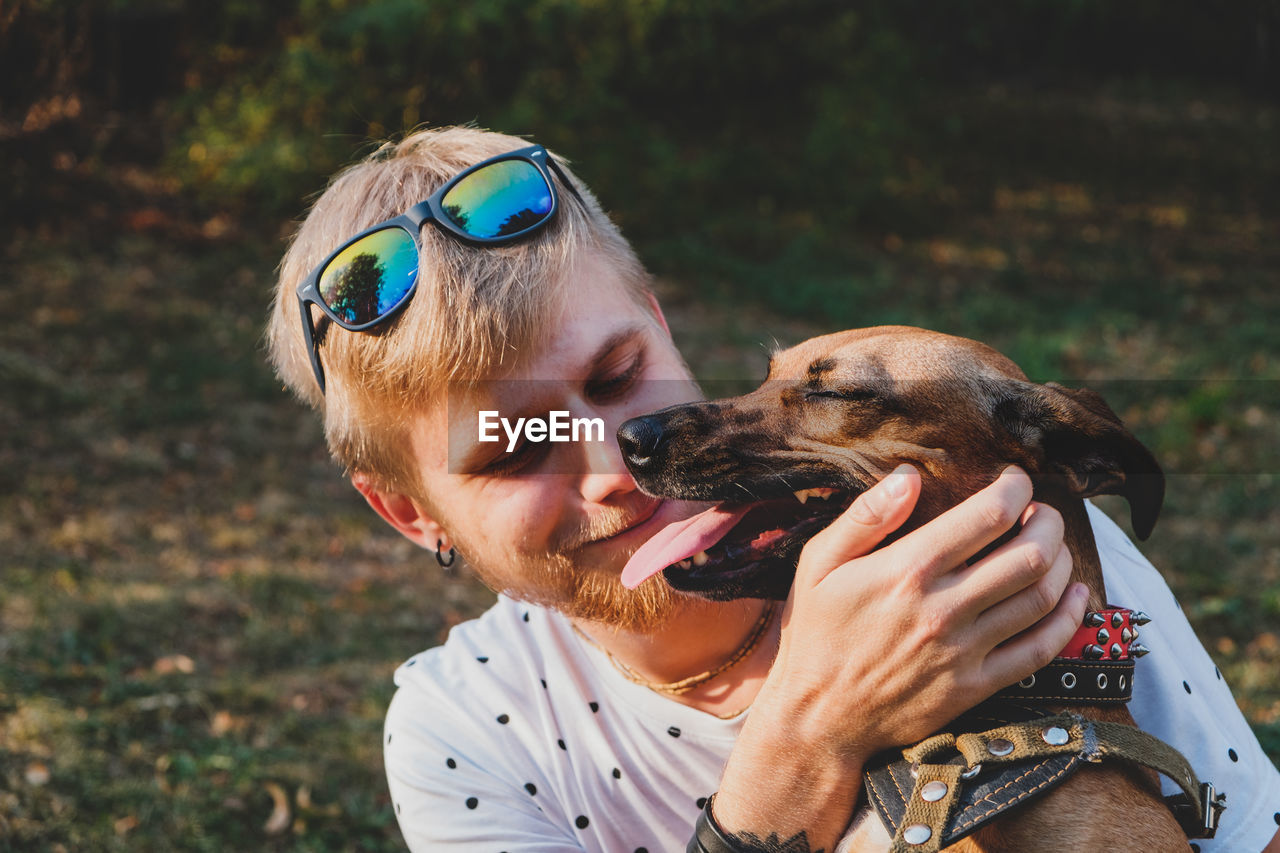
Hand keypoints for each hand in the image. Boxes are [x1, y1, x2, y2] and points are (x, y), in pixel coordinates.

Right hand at [712, 464, 1086, 848]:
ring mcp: (964, 650)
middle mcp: (943, 608)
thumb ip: (864, 516)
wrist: (818, 718)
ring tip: (1054, 547)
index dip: (1015, 488)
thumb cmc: (815, 633)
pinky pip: (1040, 650)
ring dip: (1062, 563)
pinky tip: (1073, 598)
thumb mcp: (818, 563)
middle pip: (1030, 554)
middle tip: (1042, 512)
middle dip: (1048, 522)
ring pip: (1042, 597)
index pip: (987, 515)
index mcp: (907, 570)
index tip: (1016, 481)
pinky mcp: (976, 686)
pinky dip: (1068, 619)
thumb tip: (909, 476)